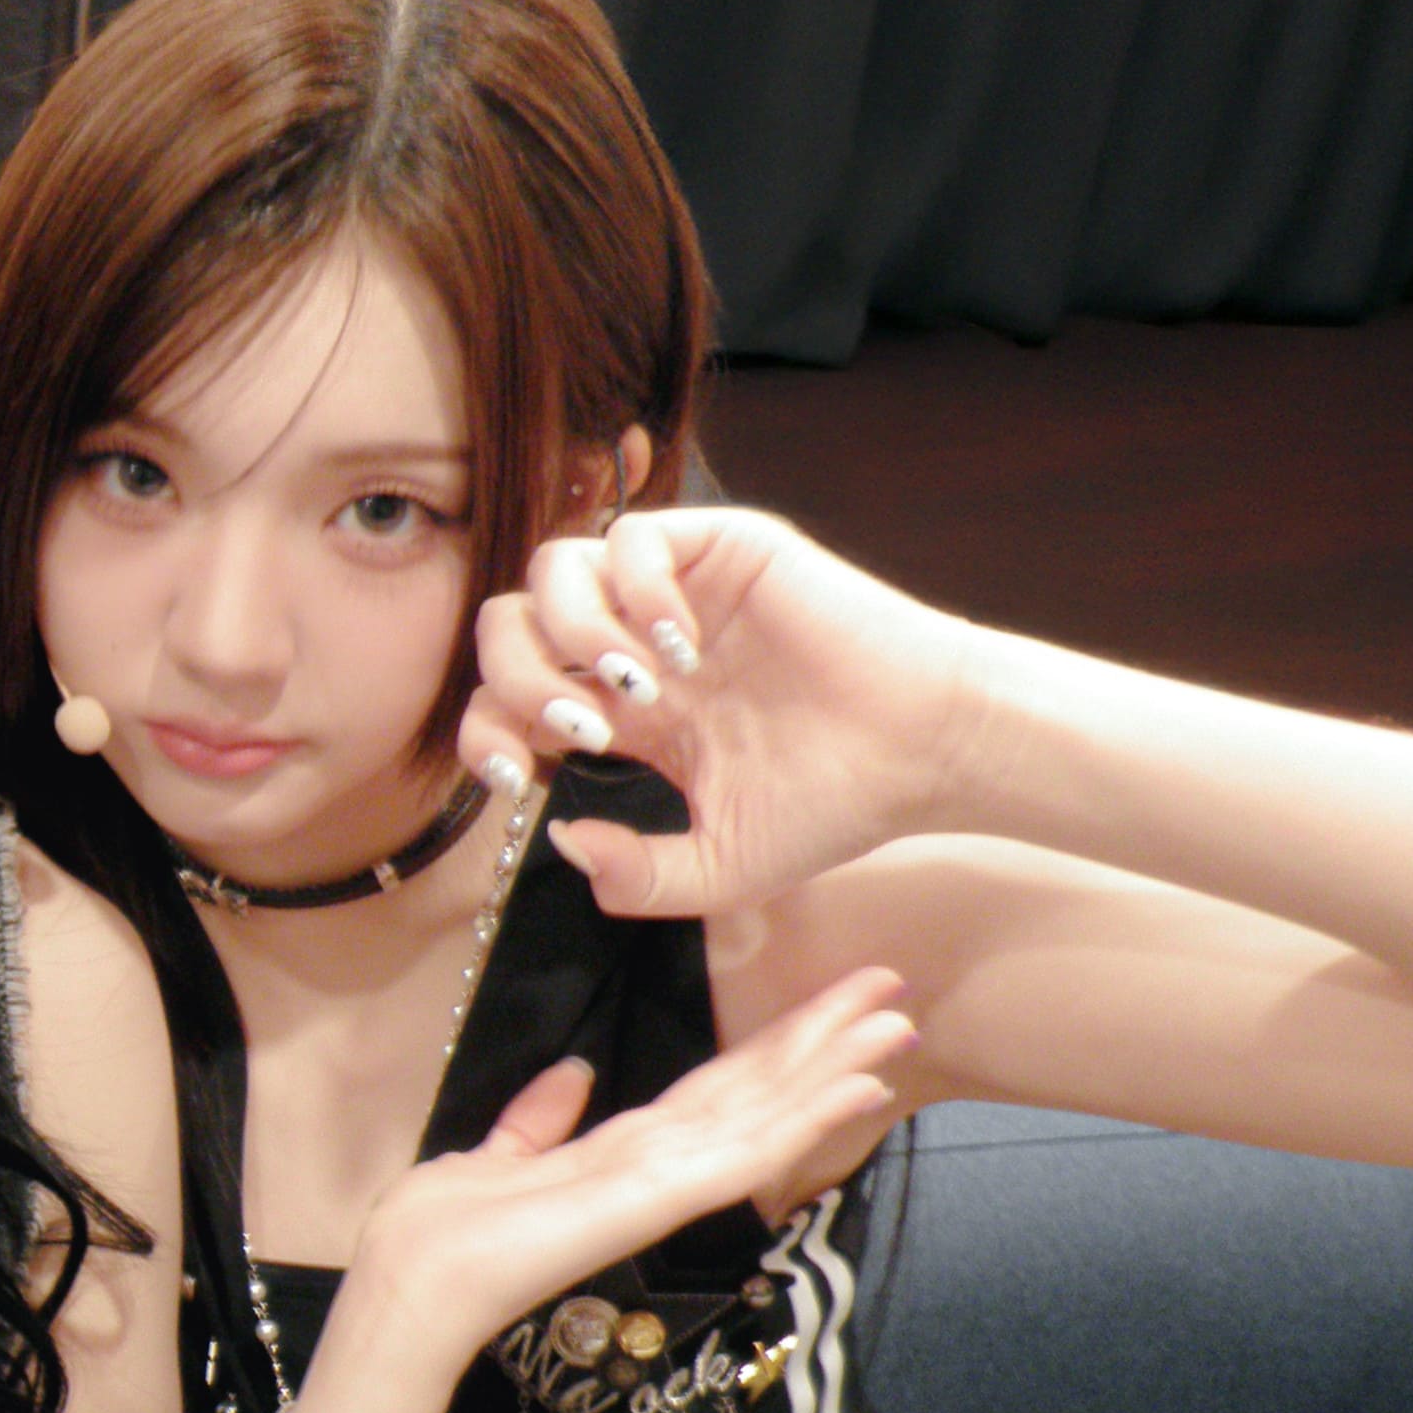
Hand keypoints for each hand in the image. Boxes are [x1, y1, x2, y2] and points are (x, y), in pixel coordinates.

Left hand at [339, 965, 915, 1373]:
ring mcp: (661, 1185)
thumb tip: (574, 1073)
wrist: (412, 1292)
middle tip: (891, 989)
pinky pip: (743, 1152)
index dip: (770, 1048)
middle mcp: (654, 1168)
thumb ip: (539, 1121)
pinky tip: (854, 1088)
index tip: (825, 1003)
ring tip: (895, 1023)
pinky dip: (802, 1118)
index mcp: (619, 1155)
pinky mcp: (656, 1198)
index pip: (711, 1090)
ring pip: (764, 1115)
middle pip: (753, 1093)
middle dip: (820, 1043)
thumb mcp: (491, 1157)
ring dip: (830, 1068)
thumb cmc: (441, 1236)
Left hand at [461, 507, 987, 919]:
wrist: (926, 754)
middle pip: (511, 625)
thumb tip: (563, 841)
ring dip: (572, 633)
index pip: (508, 695)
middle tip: (586, 736)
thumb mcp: (718, 867)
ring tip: (635, 691)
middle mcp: (635, 644)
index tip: (515, 780)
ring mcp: (675, 591)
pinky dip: (637, 590)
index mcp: (621, 711)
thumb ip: (635, 878)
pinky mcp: (724, 547)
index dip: (486, 731)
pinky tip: (683, 648)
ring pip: (554, 568)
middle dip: (518, 682)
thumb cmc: (834, 806)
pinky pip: (636, 535)